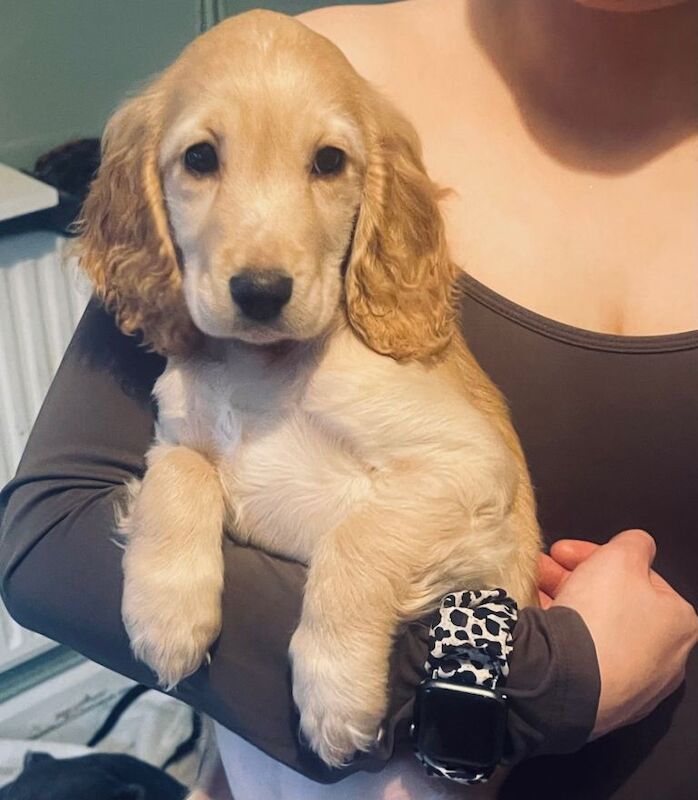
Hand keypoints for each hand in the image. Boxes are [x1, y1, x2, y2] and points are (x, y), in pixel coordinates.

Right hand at [537, 529, 697, 738]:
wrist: (567, 681)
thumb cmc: (601, 615)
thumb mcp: (619, 557)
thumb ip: (634, 543)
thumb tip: (638, 546)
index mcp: (679, 622)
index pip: (637, 575)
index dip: (596, 555)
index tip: (562, 551)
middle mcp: (665, 657)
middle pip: (613, 601)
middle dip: (573, 578)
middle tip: (543, 568)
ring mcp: (633, 684)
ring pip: (594, 628)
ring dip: (563, 602)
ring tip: (531, 589)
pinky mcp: (602, 702)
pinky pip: (581, 657)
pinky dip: (561, 636)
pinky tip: (537, 621)